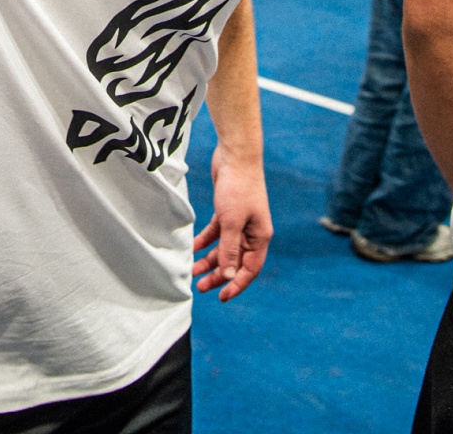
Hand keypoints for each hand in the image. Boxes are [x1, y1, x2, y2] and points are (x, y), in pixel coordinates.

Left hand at [191, 143, 271, 300]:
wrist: (236, 155)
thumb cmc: (238, 188)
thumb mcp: (231, 223)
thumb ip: (229, 251)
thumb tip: (229, 277)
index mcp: (260, 237)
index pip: (250, 269)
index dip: (236, 284)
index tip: (221, 297)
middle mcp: (252, 232)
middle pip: (236, 261)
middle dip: (219, 275)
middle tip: (201, 287)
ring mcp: (240, 222)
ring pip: (224, 248)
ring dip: (210, 260)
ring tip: (193, 271)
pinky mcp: (228, 211)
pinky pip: (217, 233)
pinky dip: (205, 241)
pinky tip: (193, 248)